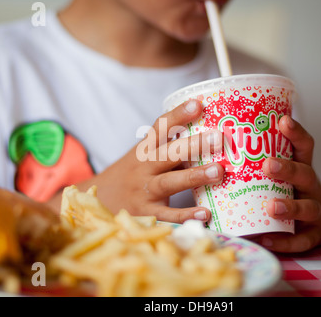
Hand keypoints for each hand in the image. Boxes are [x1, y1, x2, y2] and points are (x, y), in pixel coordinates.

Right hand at [55, 100, 224, 222]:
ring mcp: (144, 191)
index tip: (198, 104)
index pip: (160, 128)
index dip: (178, 115)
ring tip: (218, 171)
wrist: (101, 200)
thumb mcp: (144, 155)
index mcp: (145, 149)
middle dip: (194, 145)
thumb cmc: (134, 175)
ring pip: (170, 181)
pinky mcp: (146, 214)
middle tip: (219, 138)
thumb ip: (171, 148)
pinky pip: (167, 215)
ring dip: (194, 176)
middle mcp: (143, 167)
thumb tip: (212, 137)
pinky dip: (186, 215)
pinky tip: (205, 213)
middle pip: (168, 154)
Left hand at [257, 115, 320, 252]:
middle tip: (267, 164)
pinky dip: (286, 241)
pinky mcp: (314, 235)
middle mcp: (310, 187)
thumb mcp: (278, 176)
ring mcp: (315, 211)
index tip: (283, 120)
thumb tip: (209, 153)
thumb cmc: (287, 194)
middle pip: (305, 173)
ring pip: (309, 207)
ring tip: (271, 207)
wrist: (317, 228)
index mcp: (300, 168)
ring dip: (291, 206)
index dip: (296, 133)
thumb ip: (254, 166)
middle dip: (287, 168)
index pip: (302, 146)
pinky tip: (267, 239)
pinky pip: (302, 240)